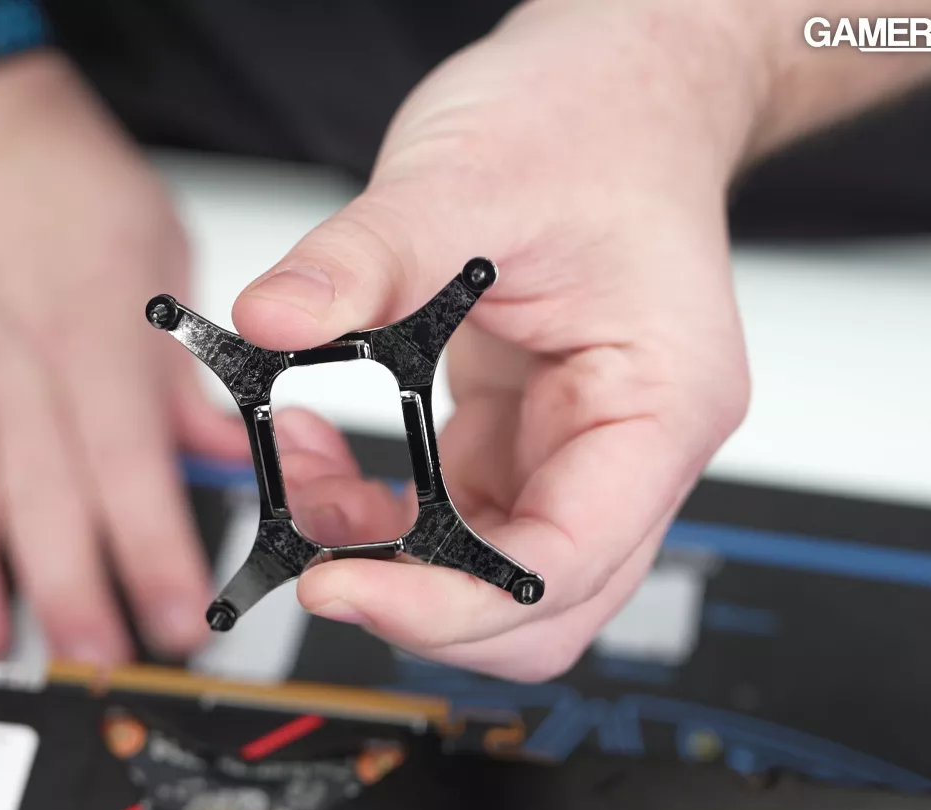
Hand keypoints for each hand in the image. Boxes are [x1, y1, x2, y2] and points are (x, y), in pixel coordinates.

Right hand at [0, 56, 248, 666]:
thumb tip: (234, 453)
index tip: (176, 617)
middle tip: (88, 656)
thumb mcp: (161, 262)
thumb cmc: (66, 183)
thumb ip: (187, 375)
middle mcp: (16, 357)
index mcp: (95, 339)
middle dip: (66, 585)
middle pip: (41, 487)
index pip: (131, 465)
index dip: (154, 551)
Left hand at [233, 0, 766, 681]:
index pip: (563, 562)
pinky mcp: (522, 436)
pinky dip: (379, 517)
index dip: (451, 601)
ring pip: (486, 576)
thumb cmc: (590, 122)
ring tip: (295, 480)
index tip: (340, 587)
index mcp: (658, 404)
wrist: (615, 83)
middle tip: (311, 564)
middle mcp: (630, 447)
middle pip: (536, 606)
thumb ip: (363, 260)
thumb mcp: (465, 177)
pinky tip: (316, 453)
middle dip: (419, 602)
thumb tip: (272, 322)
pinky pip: (452, 521)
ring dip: (386, 560)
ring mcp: (576, 448)